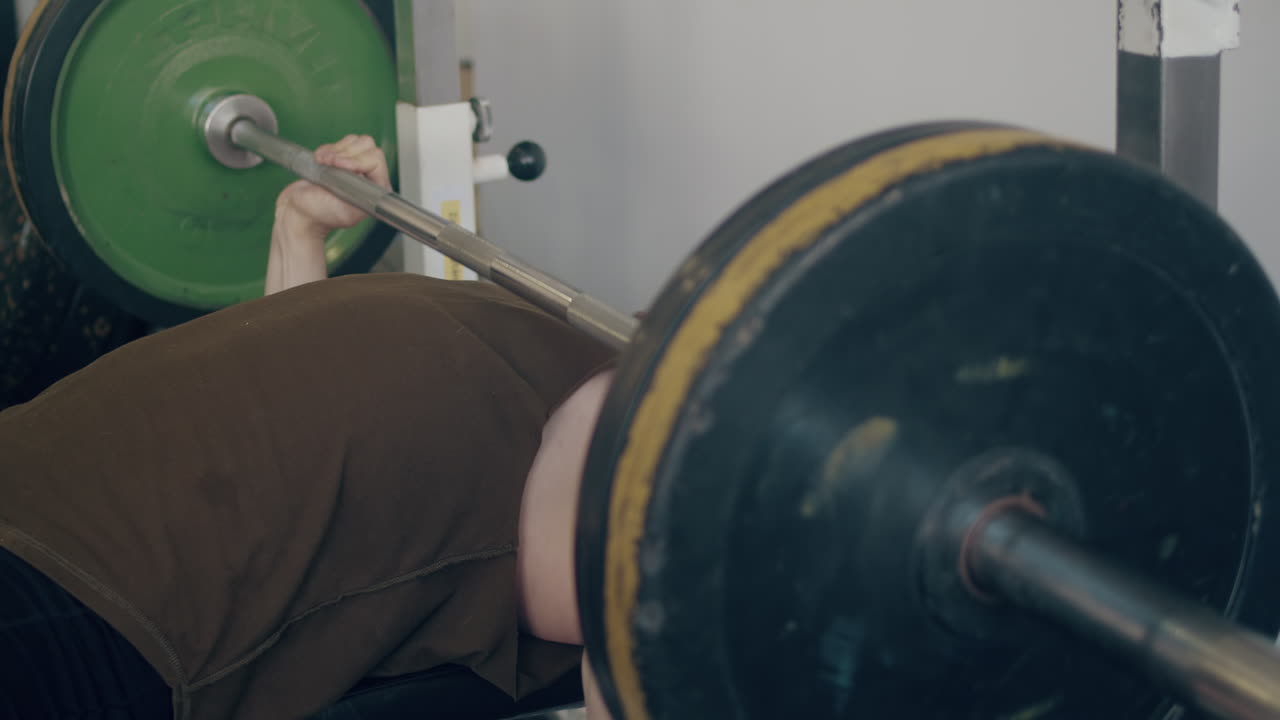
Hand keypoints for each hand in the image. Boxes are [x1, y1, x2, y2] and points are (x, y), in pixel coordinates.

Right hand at [276, 134, 390, 237]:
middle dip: (344, 152)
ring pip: (355, 141)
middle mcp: (370, 178)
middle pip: (367, 146)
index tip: (337, 165)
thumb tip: (359, 173)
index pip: (376, 161)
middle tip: (327, 163)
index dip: (356, 159)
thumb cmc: (318, 214)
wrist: (298, 210)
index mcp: (375, 193)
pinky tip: (320, 160)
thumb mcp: (341, 210)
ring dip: (335, 149)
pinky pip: (343, 142)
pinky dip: (329, 148)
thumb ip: (353, 193)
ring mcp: (357, 167)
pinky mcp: (344, 159)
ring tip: (322, 163)